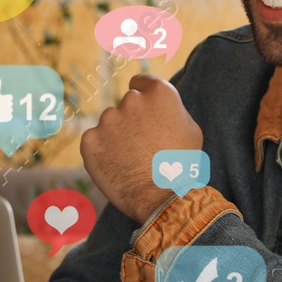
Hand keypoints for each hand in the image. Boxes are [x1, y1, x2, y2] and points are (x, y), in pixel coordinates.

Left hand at [80, 74, 202, 224]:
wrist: (163, 199)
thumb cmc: (183, 166)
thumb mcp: (191, 129)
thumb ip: (172, 110)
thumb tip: (159, 106)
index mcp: (159, 93)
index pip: (140, 82)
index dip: (142, 97)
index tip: (143, 111)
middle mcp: (131, 100)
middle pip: (126, 104)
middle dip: (131, 120)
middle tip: (141, 145)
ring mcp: (108, 120)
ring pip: (109, 124)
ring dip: (116, 136)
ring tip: (130, 160)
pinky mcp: (90, 140)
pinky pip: (95, 142)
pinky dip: (101, 152)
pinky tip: (116, 167)